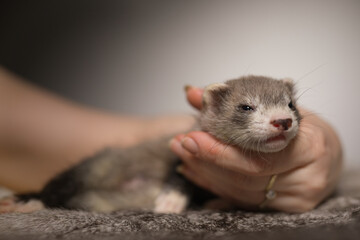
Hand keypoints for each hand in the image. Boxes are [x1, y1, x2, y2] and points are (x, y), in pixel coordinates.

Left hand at [169, 86, 342, 211]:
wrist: (326, 151)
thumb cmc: (301, 126)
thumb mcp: (274, 105)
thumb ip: (234, 99)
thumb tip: (194, 92)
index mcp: (310, 147)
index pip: (257, 158)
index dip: (219, 151)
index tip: (191, 138)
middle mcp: (307, 178)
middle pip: (245, 177)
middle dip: (206, 160)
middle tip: (181, 144)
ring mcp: (298, 198)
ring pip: (240, 191)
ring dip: (207, 173)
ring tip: (184, 155)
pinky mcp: (286, 209)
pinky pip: (243, 200)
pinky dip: (217, 185)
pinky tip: (197, 172)